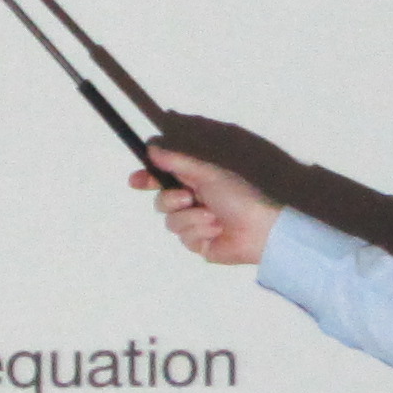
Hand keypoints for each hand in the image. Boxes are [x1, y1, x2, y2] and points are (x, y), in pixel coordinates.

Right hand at [131, 145, 280, 267]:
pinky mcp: (198, 244)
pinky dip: (201, 232)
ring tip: (215, 218)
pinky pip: (185, 238)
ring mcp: (194, 225)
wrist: (258, 229)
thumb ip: (177, 161)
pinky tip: (217, 231)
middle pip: (160, 203)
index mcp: (194, 182)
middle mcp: (191, 203)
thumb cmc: (237, 196)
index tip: (134, 181)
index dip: (146, 180)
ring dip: (193, 219)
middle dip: (172, 201)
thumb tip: (151, 149)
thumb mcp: (206, 173)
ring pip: (171, 223)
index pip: (162, 180)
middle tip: (189, 198)